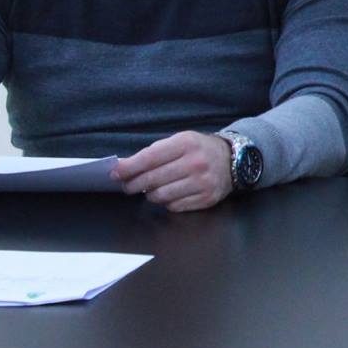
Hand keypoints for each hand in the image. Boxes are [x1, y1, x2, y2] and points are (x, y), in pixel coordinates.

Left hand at [112, 132, 233, 211]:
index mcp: (186, 143)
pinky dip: (167, 202)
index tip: (115, 173)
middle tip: (128, 185)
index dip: (128, 168)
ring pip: (161, 196)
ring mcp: (202, 182)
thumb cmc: (198, 150)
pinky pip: (174, 206)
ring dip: (151, 194)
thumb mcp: (179, 141)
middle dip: (134, 184)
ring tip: (152, 188)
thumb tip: (123, 168)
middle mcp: (195, 162)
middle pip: (152, 179)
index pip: (149, 159)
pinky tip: (171, 193)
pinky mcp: (206, 198)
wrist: (232, 159)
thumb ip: (153, 153)